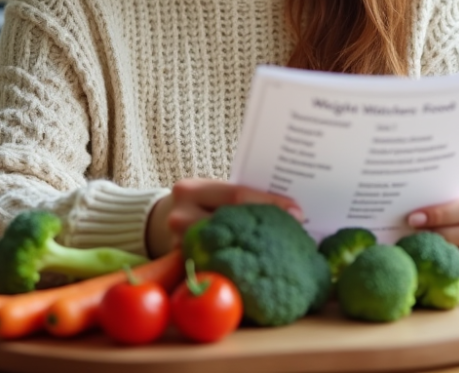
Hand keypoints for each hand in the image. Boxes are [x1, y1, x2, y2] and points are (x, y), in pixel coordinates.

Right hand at [145, 178, 303, 256]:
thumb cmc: (199, 204)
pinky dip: (237, 266)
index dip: (270, 203)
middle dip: (265, 230)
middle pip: (231, 224)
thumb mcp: (213, 193)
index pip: (238, 195)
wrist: (160, 222)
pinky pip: (215, 266)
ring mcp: (177, 243)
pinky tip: (259, 270)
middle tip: (296, 235)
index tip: (298, 212)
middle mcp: (180, 214)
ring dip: (253, 251)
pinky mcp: (181, 266)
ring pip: (224, 248)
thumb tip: (291, 209)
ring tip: (281, 252)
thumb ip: (239, 199)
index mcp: (192, 188)